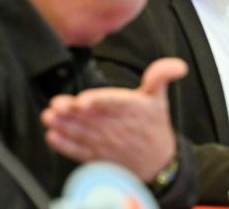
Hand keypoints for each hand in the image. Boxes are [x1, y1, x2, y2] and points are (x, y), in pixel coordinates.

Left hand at [41, 58, 185, 181]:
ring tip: (49, 117)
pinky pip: (79, 151)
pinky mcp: (98, 157)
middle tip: (56, 105)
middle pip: (93, 118)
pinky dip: (64, 146)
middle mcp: (119, 127)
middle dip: (72, 113)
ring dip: (64, 126)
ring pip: (82, 134)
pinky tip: (52, 136)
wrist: (157, 162)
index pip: (114, 103)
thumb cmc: (154, 125)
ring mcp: (107, 144)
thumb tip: (180, 65)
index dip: (98, 101)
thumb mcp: (160, 98)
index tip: (83, 100)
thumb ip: (161, 76)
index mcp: (134, 110)